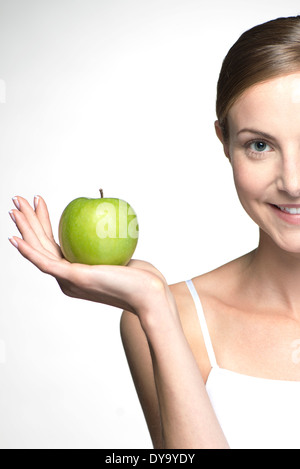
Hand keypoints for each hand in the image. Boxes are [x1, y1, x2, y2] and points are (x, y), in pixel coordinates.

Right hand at [8, 196, 174, 321]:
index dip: (43, 223)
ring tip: (15, 208)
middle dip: (28, 221)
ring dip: (25, 228)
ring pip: (39, 250)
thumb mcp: (118, 253)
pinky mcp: (73, 279)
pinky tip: (16, 238)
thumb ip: (106, 243)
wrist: (149, 293)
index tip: (39, 203)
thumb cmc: (139, 275)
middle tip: (18, 200)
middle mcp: (66, 278)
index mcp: (74, 273)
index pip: (53, 244)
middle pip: (42, 245)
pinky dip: (28, 251)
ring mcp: (68, 280)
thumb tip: (104, 220)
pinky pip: (45, 262)